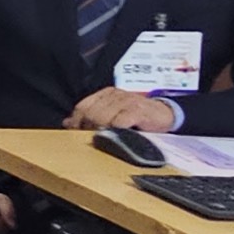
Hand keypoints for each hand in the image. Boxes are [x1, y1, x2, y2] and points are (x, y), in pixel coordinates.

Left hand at [65, 88, 179, 131]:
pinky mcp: (137, 111)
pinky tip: (118, 136)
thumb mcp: (113, 114)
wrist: (166, 114)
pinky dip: (116, 131)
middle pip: (90, 113)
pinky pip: (118, 123)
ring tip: (106, 139)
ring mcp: (126, 101)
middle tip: (92, 139)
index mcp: (107, 94)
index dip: (76, 121)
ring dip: (101, 131)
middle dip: (87, 128)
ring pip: (102, 118)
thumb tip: (67, 123)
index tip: (73, 133)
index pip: (83, 106)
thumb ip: (92, 116)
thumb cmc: (138, 117)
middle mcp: (115, 95)